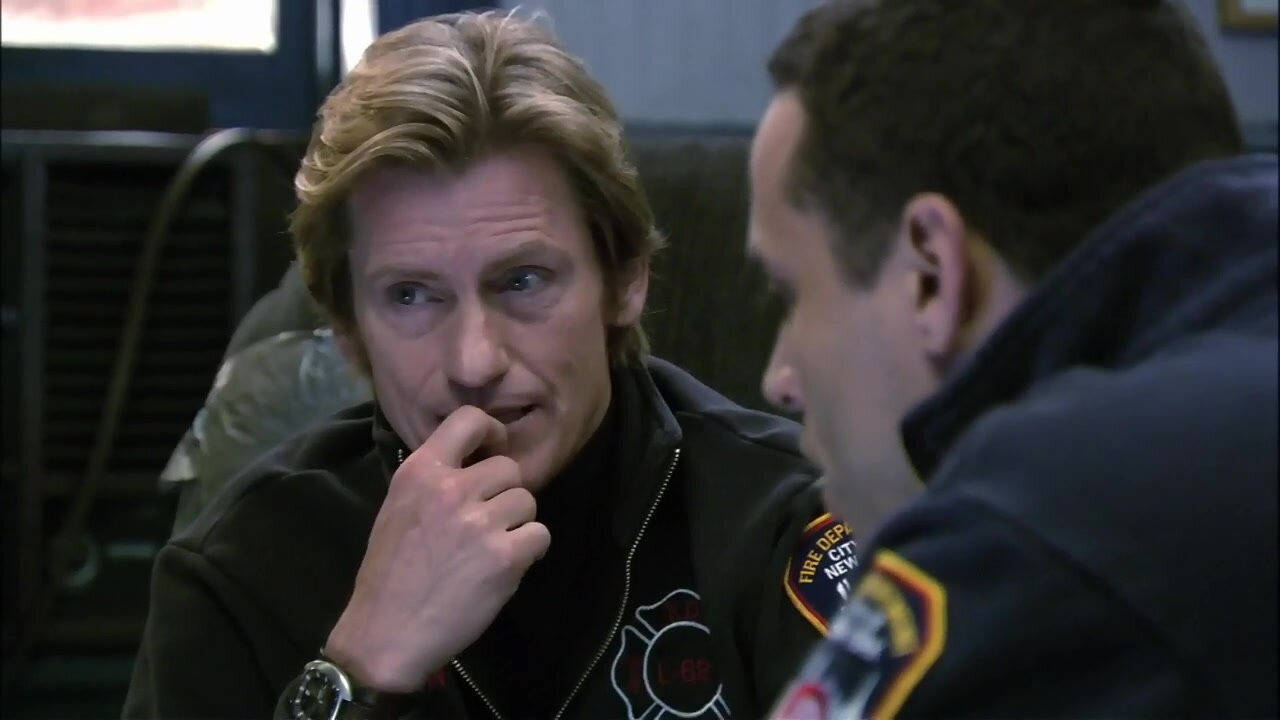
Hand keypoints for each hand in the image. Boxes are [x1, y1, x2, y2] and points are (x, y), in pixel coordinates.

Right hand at [323, 406, 550, 691]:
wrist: (385, 634)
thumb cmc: (389, 573)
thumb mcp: (398, 507)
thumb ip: (434, 480)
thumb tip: (475, 461)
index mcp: (420, 472)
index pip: (469, 419)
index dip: (492, 433)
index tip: (493, 451)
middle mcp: (451, 489)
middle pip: (510, 468)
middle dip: (505, 493)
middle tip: (487, 521)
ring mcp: (480, 522)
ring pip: (527, 501)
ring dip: (517, 523)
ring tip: (492, 547)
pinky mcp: (505, 557)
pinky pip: (540, 535)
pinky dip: (529, 551)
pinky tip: (506, 566)